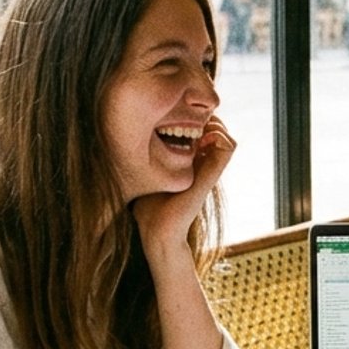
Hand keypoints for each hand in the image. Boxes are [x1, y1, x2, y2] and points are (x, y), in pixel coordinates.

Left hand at [133, 117, 236, 256]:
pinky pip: (228, 147)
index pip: (202, 130)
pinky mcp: (211, 175)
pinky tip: (197, 137)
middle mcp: (203, 165)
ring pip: (226, 135)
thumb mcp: (144, 177)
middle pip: (216, 129)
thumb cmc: (148, 208)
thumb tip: (120, 143)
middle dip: (202, 117)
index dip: (193, 118)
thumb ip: (141, 162)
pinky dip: (218, 135)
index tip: (174, 116)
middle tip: (182, 118)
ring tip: (191, 127)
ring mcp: (209, 169)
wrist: (157, 232)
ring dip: (213, 124)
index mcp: (190, 164)